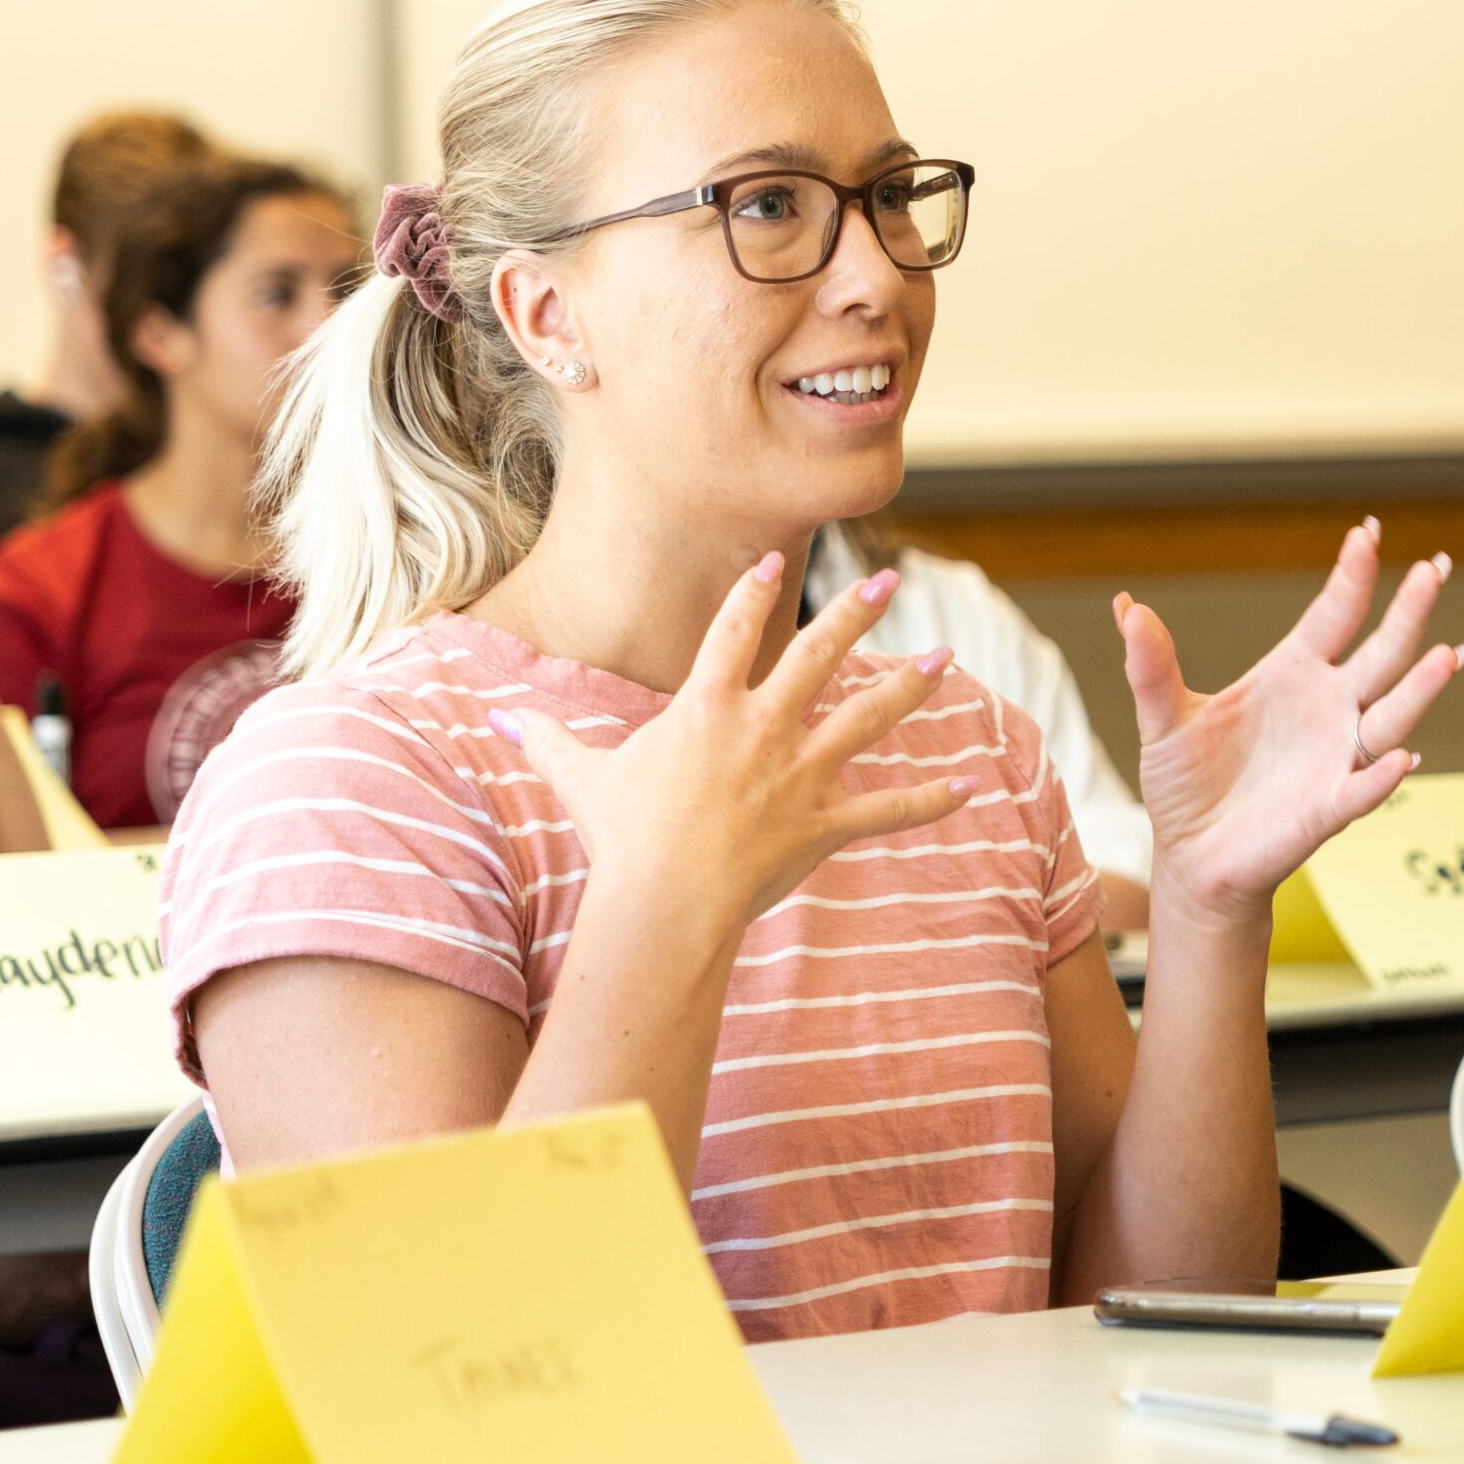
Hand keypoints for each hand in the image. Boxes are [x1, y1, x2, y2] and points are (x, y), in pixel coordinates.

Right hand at [492, 554, 975, 933]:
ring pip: (867, 717)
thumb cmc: (619, 840)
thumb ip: (541, 740)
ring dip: (909, 687)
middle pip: (817, 654)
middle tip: (889, 581)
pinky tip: (973, 787)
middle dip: (856, 613)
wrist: (662, 900)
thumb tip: (490, 716)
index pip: (732, 632)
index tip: (779, 564)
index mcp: (705, 708)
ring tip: (946, 658)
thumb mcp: (577, 779)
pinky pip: (889, 809)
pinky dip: (933, 800)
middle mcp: (761, 727)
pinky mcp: (824, 823)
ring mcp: (800, 773)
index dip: (754, 595)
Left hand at [1117, 520, 1463, 924]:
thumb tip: (1125, 604)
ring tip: (1447, 655)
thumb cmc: (1186, 785)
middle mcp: (1328, 708)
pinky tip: (1399, 761)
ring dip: (1420, 689)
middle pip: (1381, 654)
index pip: (1334, 615)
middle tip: (1435, 569)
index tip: (1368, 532)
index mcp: (1292, 674)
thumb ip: (1150, 665)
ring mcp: (1335, 758)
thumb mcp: (1162, 719)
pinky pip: (1362, 790)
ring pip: (1391, 717)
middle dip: (1409, 613)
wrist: (1190, 858)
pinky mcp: (1327, 809)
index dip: (1352, 576)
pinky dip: (1381, 778)